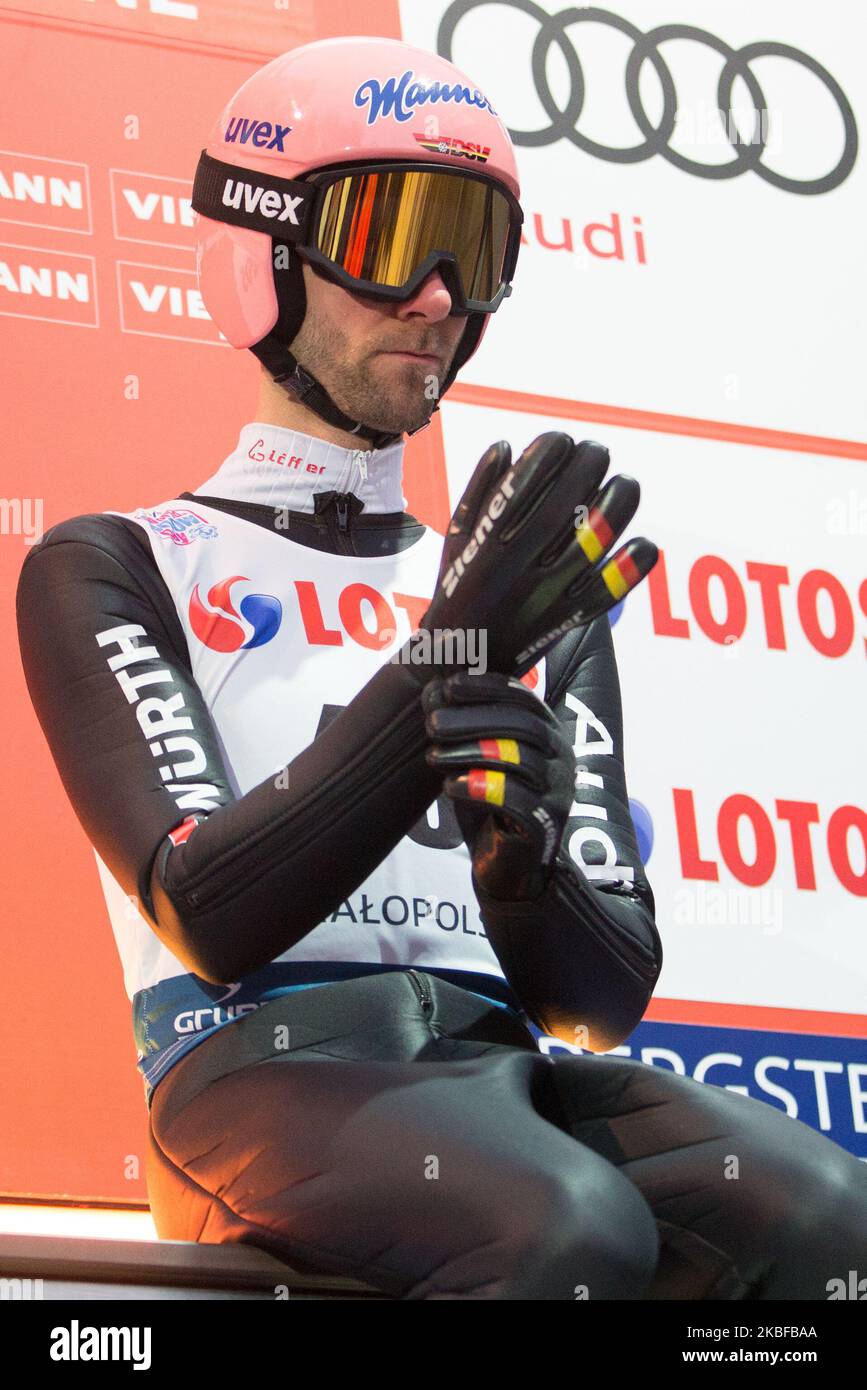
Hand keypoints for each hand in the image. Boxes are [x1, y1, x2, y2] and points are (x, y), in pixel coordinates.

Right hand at [414, 432, 656, 679]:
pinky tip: (642, 544)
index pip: (524, 483)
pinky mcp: (566, 619)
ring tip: (626, 484)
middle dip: (587, 466)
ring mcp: (544, 595)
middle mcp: (515, 569)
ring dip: (617, 506)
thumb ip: (478, 490)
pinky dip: (630, 569)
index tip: (560, 440)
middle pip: (564, 504)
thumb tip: (508, 446)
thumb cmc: (458, 589)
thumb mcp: (456, 539)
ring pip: (592, 542)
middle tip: (597, 452)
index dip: (548, 451)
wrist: (461, 661)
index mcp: (485, 544)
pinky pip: (607, 592)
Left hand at [423, 670, 576, 900]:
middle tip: (432, 722)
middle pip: (523, 724)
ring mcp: (558, 791)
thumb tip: (431, 690)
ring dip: (471, 751)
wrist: (508, 864)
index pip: (522, 697)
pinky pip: (519, 801)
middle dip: (473, 718)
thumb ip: (464, 726)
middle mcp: (560, 757)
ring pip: (521, 759)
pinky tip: (451, 786)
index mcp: (547, 731)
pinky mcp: (546, 825)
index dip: (485, 687)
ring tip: (433, 755)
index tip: (447, 686)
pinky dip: (482, 788)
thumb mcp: (477, 756)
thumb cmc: (490, 801)